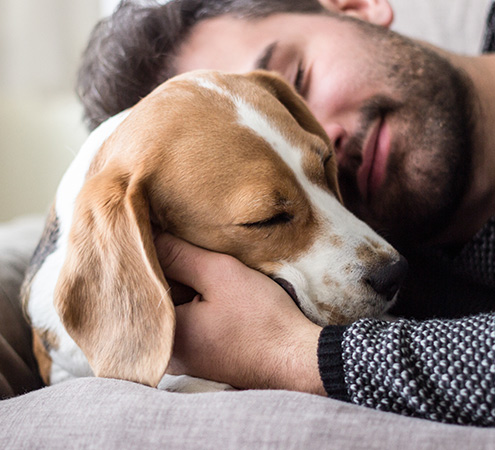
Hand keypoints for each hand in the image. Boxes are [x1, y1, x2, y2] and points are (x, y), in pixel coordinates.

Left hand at [155, 234, 324, 394]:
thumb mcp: (220, 274)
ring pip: (174, 307)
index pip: (142, 282)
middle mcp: (166, 352)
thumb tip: (144, 235)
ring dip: (185, 286)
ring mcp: (183, 358)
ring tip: (204, 268)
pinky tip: (214, 291)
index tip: (165, 234)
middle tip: (188, 248)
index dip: (153, 253)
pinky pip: (188, 321)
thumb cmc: (261, 319)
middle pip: (157, 296)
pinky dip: (195, 302)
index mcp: (163, 335)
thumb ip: (178, 254)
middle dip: (170, 270)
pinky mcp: (201, 357)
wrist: (297, 359)